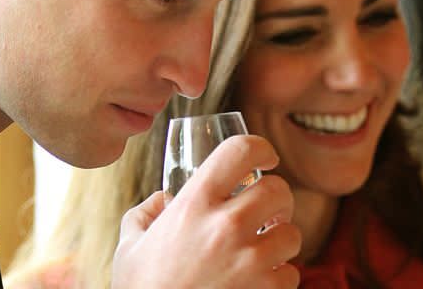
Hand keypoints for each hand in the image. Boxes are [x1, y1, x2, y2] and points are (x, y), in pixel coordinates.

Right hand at [112, 135, 300, 288]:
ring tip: (262, 247)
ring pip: (292, 233)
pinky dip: (279, 275)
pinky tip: (259, 279)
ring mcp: (249, 261)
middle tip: (265, 209)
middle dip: (276, 197)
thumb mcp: (130, 244)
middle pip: (279, 189)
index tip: (265, 158)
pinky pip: (292, 273)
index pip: (241, 151)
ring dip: (280, 238)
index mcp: (194, 203)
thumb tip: (163, 199)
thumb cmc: (142, 288)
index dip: (260, 148)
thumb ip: (146, 213)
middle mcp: (226, 225)